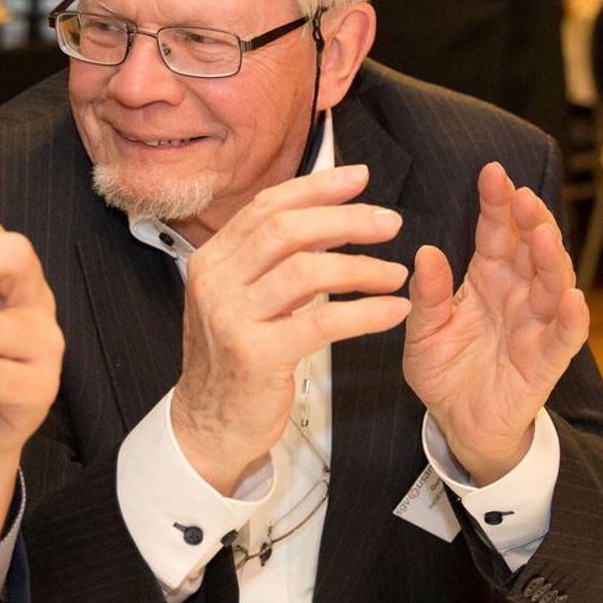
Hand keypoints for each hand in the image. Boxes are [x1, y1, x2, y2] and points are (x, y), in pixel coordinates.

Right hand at [173, 165, 408, 493]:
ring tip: (395, 273)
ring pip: (306, 271)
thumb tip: (323, 218)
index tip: (359, 178)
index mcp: (212, 259)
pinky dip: (365, 312)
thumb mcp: (240, 298)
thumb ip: (269, 260)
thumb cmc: (234, 360)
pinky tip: (392, 311)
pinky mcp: (256, 354)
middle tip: (390, 223)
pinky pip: (321, 322)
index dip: (317, 187)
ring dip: (360, 268)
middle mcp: (216, 281)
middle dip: (346, 220)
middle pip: (287, 230)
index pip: (267, 207)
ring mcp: (233, 317)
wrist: (207, 424)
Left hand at [403, 162, 588, 484]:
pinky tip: (574, 298)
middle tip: (521, 197)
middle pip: (531, 248)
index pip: (496, 231)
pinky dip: (573, 318)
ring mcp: (537, 323)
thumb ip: (426, 295)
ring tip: (543, 236)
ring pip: (554, 283)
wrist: (456, 422)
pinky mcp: (547, 359)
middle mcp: (518, 292)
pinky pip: (566, 336)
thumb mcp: (422, 331)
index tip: (491, 172)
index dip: (497, 203)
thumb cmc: (444, 369)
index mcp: (487, 277)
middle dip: (530, 220)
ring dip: (552, 259)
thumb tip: (425, 252)